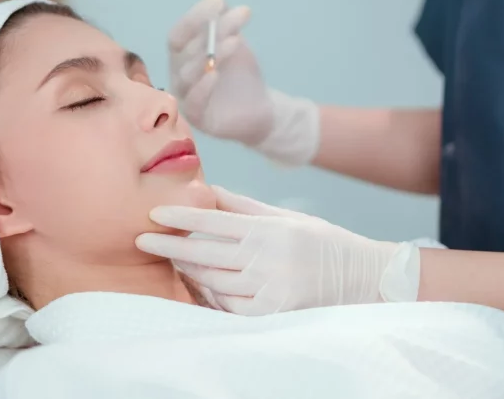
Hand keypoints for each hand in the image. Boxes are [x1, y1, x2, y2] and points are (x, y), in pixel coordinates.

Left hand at [135, 187, 417, 314]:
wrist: (360, 276)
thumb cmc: (319, 241)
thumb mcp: (284, 216)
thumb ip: (243, 206)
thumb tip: (207, 190)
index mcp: (268, 229)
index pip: (213, 221)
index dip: (180, 218)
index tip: (153, 214)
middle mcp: (267, 257)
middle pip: (205, 253)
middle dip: (170, 247)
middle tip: (143, 240)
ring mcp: (269, 287)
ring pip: (213, 281)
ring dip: (188, 271)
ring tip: (172, 260)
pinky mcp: (273, 312)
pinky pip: (230, 306)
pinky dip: (211, 296)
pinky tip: (200, 286)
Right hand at [168, 0, 273, 145]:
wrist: (261, 107)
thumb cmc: (240, 74)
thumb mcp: (234, 43)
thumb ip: (224, 21)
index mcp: (182, 56)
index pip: (179, 34)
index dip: (195, 16)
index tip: (218, 1)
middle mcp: (178, 75)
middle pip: (186, 51)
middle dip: (211, 31)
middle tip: (238, 16)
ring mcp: (186, 98)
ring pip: (187, 75)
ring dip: (210, 55)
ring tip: (234, 41)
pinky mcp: (198, 119)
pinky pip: (193, 104)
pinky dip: (201, 88)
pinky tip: (215, 75)